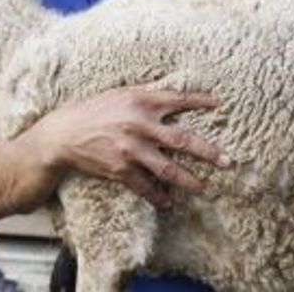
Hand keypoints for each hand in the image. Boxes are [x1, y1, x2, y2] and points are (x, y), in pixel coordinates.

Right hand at [33, 87, 230, 206]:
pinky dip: (158, 196)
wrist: (63, 133)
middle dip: (209, 152)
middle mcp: (139, 125)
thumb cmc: (95, 110)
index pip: (179, 100)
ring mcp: (131, 149)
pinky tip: (169, 202)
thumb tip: (175, 92)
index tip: (220, 105)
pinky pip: (145, 187)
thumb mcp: (121, 94)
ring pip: (168, 169)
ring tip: (205, 189)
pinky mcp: (120, 170)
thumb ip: (148, 95)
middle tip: (229, 162)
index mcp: (141, 101)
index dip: (201, 102)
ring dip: (189, 181)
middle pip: (183, 140)